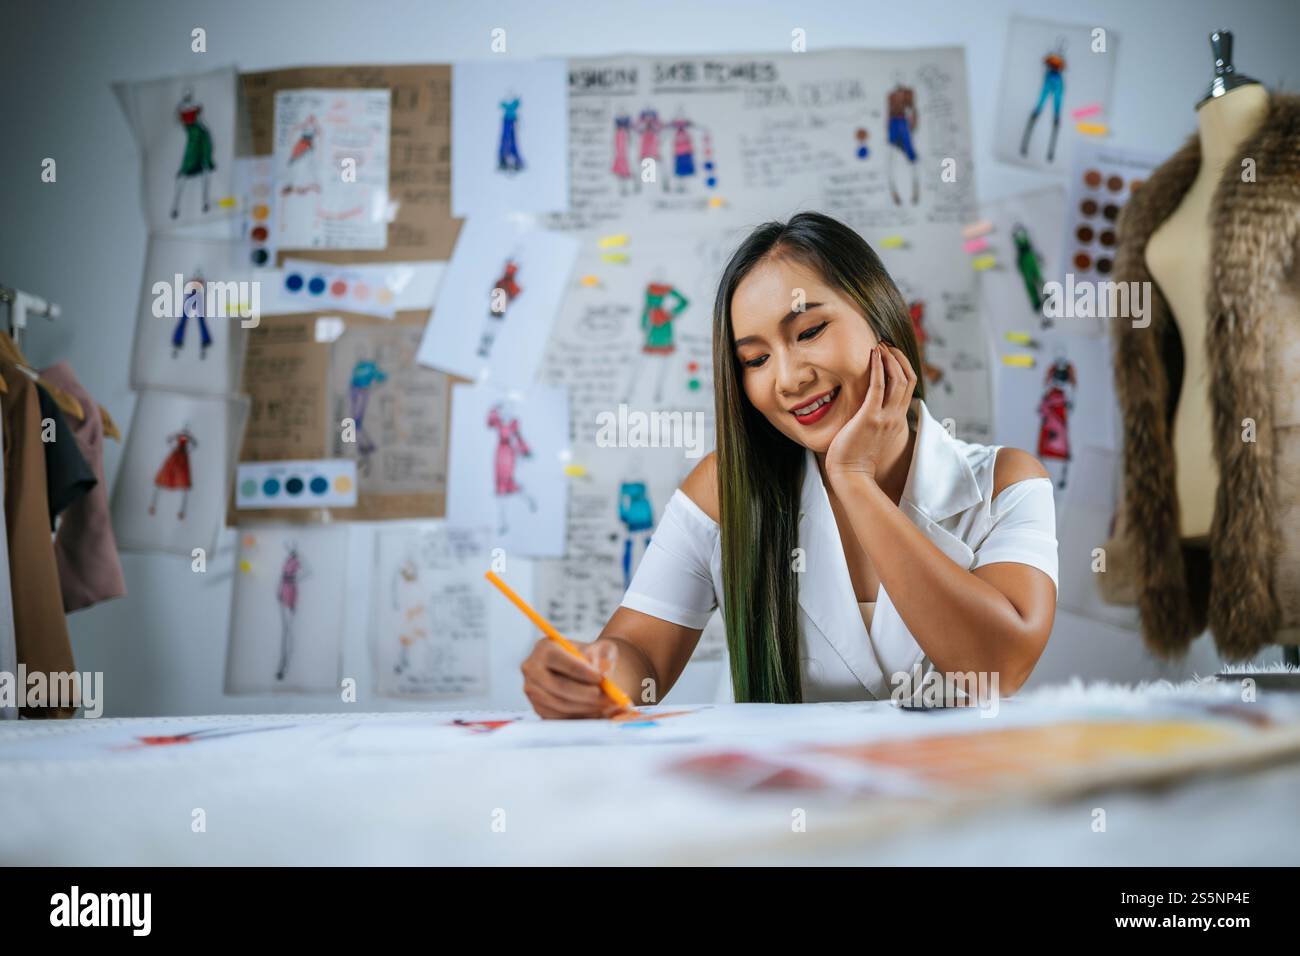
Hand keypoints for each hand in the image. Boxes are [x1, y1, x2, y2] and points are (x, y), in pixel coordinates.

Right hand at [520, 637, 626, 718]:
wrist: (586, 669)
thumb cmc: (592, 657)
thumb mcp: (602, 651)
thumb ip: (604, 660)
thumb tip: (605, 674)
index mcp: (544, 648)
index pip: (561, 661)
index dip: (582, 672)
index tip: (602, 679)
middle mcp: (532, 669)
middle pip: (559, 686)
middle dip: (587, 694)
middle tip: (609, 697)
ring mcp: (533, 691)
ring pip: (561, 705)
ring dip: (587, 708)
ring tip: (607, 704)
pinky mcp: (540, 709)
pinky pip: (560, 717)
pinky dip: (581, 716)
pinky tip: (598, 712)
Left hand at [824, 342, 916, 482]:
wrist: (851, 475)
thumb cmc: (854, 458)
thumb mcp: (872, 436)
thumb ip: (875, 421)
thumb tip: (866, 409)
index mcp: (897, 421)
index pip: (909, 387)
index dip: (903, 367)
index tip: (892, 354)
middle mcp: (895, 417)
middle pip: (908, 379)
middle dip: (899, 358)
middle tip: (887, 344)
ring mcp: (885, 417)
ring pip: (898, 380)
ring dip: (890, 359)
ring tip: (880, 345)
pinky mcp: (870, 418)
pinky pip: (878, 387)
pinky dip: (877, 368)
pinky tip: (873, 354)